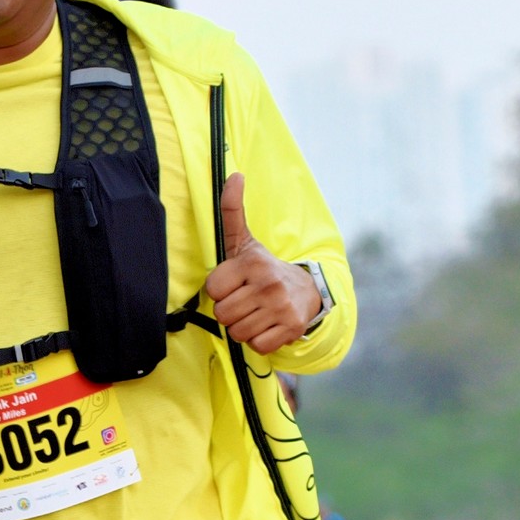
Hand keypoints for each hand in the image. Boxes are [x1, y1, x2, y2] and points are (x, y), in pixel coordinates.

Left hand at [205, 173, 323, 353]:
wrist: (306, 291)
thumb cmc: (264, 268)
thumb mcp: (245, 241)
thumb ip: (232, 210)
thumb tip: (233, 174)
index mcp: (253, 262)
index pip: (213, 289)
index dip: (220, 290)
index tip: (234, 284)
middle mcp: (269, 283)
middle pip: (223, 314)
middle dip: (231, 311)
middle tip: (245, 300)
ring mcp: (281, 307)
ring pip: (238, 332)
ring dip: (243, 327)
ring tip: (256, 312)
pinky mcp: (291, 328)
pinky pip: (257, 345)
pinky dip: (259, 340)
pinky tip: (267, 325)